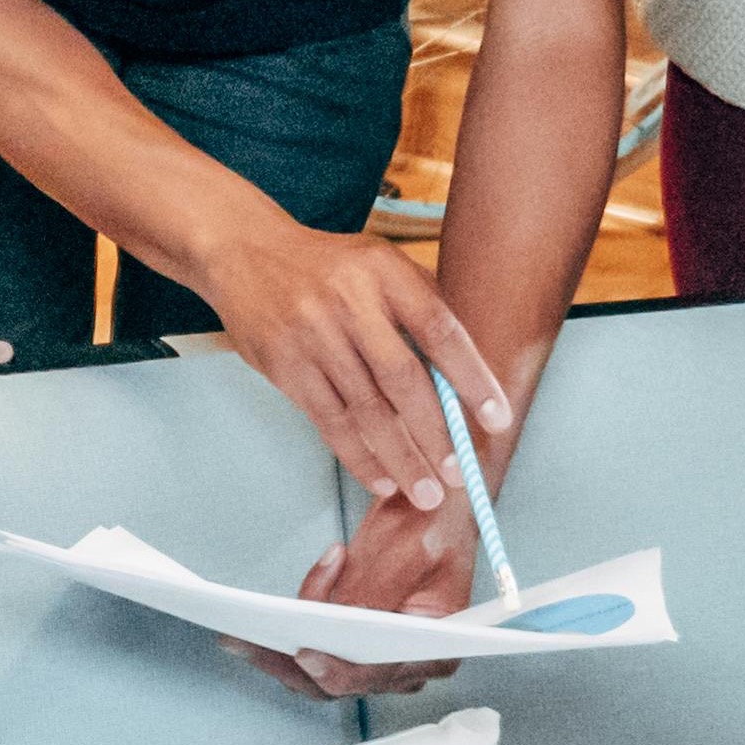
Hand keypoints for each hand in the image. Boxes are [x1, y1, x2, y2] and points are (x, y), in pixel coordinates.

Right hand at [191, 220, 508, 513]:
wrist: (246, 253)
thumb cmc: (329, 267)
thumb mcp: (380, 265)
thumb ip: (422, 307)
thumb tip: (466, 376)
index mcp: (385, 272)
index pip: (440, 330)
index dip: (473, 378)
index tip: (498, 418)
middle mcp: (350, 302)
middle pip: (403, 379)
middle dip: (435, 434)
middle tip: (459, 475)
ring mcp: (314, 335)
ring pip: (365, 410)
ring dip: (400, 458)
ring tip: (426, 492)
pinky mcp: (285, 365)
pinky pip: (329, 421)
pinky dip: (358, 456)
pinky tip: (381, 479)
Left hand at [226, 493, 471, 700]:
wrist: (428, 508)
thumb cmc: (434, 526)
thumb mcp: (413, 549)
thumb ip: (380, 588)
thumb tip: (342, 617)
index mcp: (435, 652)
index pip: (384, 673)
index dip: (343, 671)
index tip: (307, 653)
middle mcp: (403, 664)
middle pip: (342, 681)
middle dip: (293, 662)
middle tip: (254, 640)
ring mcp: (372, 657)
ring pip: (316, 674)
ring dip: (276, 655)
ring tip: (240, 633)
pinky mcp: (346, 642)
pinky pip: (307, 653)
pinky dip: (279, 639)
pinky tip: (251, 622)